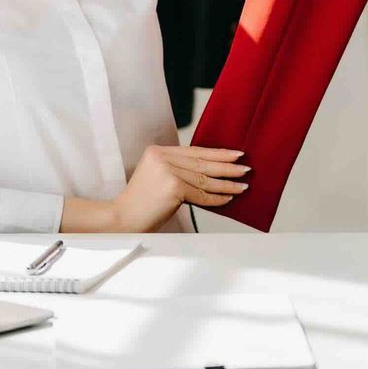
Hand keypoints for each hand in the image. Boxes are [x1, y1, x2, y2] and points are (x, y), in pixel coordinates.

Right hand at [112, 145, 249, 231]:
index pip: (194, 151)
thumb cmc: (140, 203)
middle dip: (227, 166)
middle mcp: (162, 157)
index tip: (234, 154)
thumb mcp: (156, 177)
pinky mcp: (173, 187)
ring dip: (227, 183)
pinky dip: (217, 198)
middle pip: (202, 162)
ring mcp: (168, 171)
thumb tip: (208, 172)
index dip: (216, 153)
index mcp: (157, 151)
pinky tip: (228, 198)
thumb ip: (177, 170)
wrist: (122, 218)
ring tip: (243, 185)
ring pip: (205, 178)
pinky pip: (201, 194)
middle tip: (245, 168)